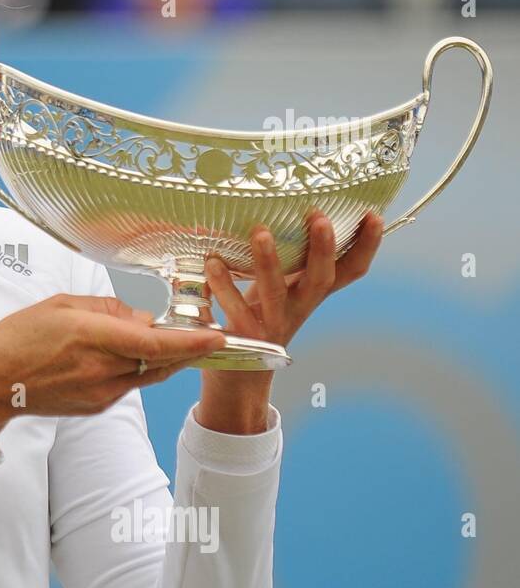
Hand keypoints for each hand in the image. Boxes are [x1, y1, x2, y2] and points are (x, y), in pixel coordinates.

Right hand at [0, 294, 226, 442]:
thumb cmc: (16, 340)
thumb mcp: (59, 305)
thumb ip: (106, 308)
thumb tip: (139, 317)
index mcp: (94, 337)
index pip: (157, 343)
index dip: (193, 341)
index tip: (219, 335)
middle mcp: (103, 369)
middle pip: (163, 361)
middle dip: (188, 348)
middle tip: (207, 334)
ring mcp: (102, 392)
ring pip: (149, 373)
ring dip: (164, 358)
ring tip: (167, 340)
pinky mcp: (97, 406)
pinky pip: (129, 384)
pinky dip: (137, 368)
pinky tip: (123, 356)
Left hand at [203, 209, 384, 352]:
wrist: (240, 378)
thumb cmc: (258, 319)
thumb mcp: (280, 289)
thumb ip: (287, 261)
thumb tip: (281, 209)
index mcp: (310, 294)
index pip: (350, 271)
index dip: (366, 247)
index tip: (374, 216)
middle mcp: (298, 309)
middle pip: (320, 280)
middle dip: (323, 250)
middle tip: (320, 219)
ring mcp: (271, 325)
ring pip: (275, 294)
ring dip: (268, 263)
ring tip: (261, 232)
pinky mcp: (243, 338)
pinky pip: (233, 310)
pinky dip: (222, 286)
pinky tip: (212, 262)